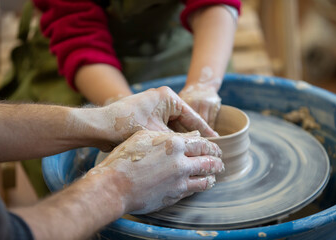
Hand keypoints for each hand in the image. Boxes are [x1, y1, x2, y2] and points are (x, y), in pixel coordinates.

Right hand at [87, 130, 223, 213]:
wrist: (115, 185)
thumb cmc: (125, 158)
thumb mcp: (144, 137)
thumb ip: (168, 135)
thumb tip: (188, 137)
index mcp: (175, 144)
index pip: (202, 144)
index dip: (211, 146)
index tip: (215, 148)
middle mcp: (181, 163)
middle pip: (208, 161)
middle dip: (217, 161)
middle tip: (220, 162)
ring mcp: (180, 181)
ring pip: (205, 179)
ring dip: (212, 176)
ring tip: (215, 175)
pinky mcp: (175, 196)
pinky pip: (193, 191)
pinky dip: (200, 187)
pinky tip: (200, 185)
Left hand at [98, 86, 218, 144]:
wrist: (98, 127)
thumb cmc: (126, 126)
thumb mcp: (158, 135)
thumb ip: (180, 141)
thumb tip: (198, 147)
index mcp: (168, 97)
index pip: (192, 117)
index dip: (205, 133)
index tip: (217, 144)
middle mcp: (162, 99)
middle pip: (184, 121)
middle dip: (193, 137)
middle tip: (207, 152)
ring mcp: (153, 106)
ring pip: (173, 126)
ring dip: (180, 139)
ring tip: (194, 154)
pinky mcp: (146, 115)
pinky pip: (163, 127)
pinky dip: (169, 139)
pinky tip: (176, 152)